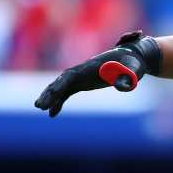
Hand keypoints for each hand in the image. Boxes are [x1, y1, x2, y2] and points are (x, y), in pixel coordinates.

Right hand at [34, 31, 160, 116]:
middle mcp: (83, 71)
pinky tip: (52, 114)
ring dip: (50, 97)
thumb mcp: (134, 70)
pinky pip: (67, 92)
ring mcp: (82, 76)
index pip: (71, 75)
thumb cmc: (133, 64)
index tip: (53, 92)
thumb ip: (128, 77)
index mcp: (91, 67)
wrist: (133, 59)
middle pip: (61, 81)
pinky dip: (59, 102)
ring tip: (40, 109)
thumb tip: (123, 87)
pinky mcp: (83, 82)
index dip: (61, 83)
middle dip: (50, 92)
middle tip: (38, 105)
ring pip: (61, 87)